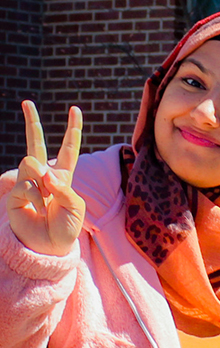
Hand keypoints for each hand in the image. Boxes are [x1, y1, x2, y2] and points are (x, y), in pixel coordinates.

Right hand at [7, 101, 84, 256]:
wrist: (50, 245)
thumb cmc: (67, 227)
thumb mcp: (75, 206)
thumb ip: (62, 187)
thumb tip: (43, 171)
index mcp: (63, 176)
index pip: (68, 149)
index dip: (72, 130)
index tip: (75, 110)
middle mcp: (44, 175)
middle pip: (36, 143)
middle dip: (31, 122)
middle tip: (27, 102)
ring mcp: (29, 182)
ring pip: (32, 163)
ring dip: (42, 183)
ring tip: (46, 203)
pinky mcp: (16, 192)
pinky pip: (27, 184)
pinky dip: (36, 197)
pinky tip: (38, 208)